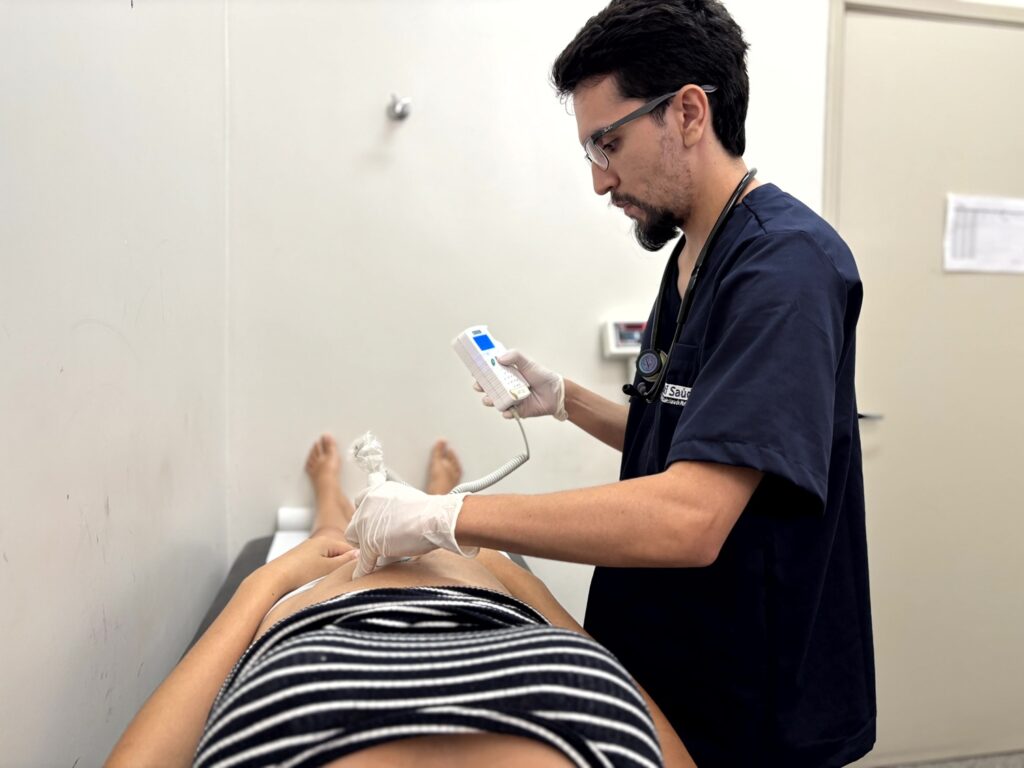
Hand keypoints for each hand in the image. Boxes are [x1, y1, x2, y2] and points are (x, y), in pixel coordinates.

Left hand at [258, 536, 358, 593]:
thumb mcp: (328, 568)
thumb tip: (359, 555)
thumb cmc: (300, 573)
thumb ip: (346, 561)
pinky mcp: (300, 561)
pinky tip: (318, 582)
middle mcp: (317, 543)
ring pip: (329, 561)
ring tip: (331, 582)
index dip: (357, 562)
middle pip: (339, 555)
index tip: (360, 574)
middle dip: (344, 567)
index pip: (350, 549)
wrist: (273, 579)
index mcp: (327, 540)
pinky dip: (321, 573)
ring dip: (332, 571)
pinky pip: (318, 565)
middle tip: (346, 580)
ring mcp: (308, 551)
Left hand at [345, 481, 477, 578]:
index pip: (360, 502)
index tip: (373, 522)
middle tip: (379, 539)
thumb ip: (392, 507)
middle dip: (363, 534)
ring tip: (380, 553)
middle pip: (353, 524)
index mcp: (376, 491)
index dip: (366, 515)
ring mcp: (366, 524)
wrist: (435, 519)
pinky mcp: (369, 543)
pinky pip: (363, 561)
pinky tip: (362, 574)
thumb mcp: (406, 499)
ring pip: (355, 541)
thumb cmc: (428, 512)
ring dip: (365, 548)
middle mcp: (367, 504)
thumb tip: (391, 519)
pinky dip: (363, 569)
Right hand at [474, 349, 567, 420]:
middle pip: (488, 387)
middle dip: (481, 387)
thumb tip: (499, 358)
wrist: (556, 393)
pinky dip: (507, 413)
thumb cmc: (542, 376)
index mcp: (507, 374)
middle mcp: (506, 387)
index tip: (474, 369)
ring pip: (495, 401)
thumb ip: (515, 356)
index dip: (480, 372)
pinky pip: (508, 413)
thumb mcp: (528, 363)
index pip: (490, 372)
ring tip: (489, 399)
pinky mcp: (517, 410)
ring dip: (489, 401)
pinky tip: (507, 411)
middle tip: (478, 385)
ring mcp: (510, 399)